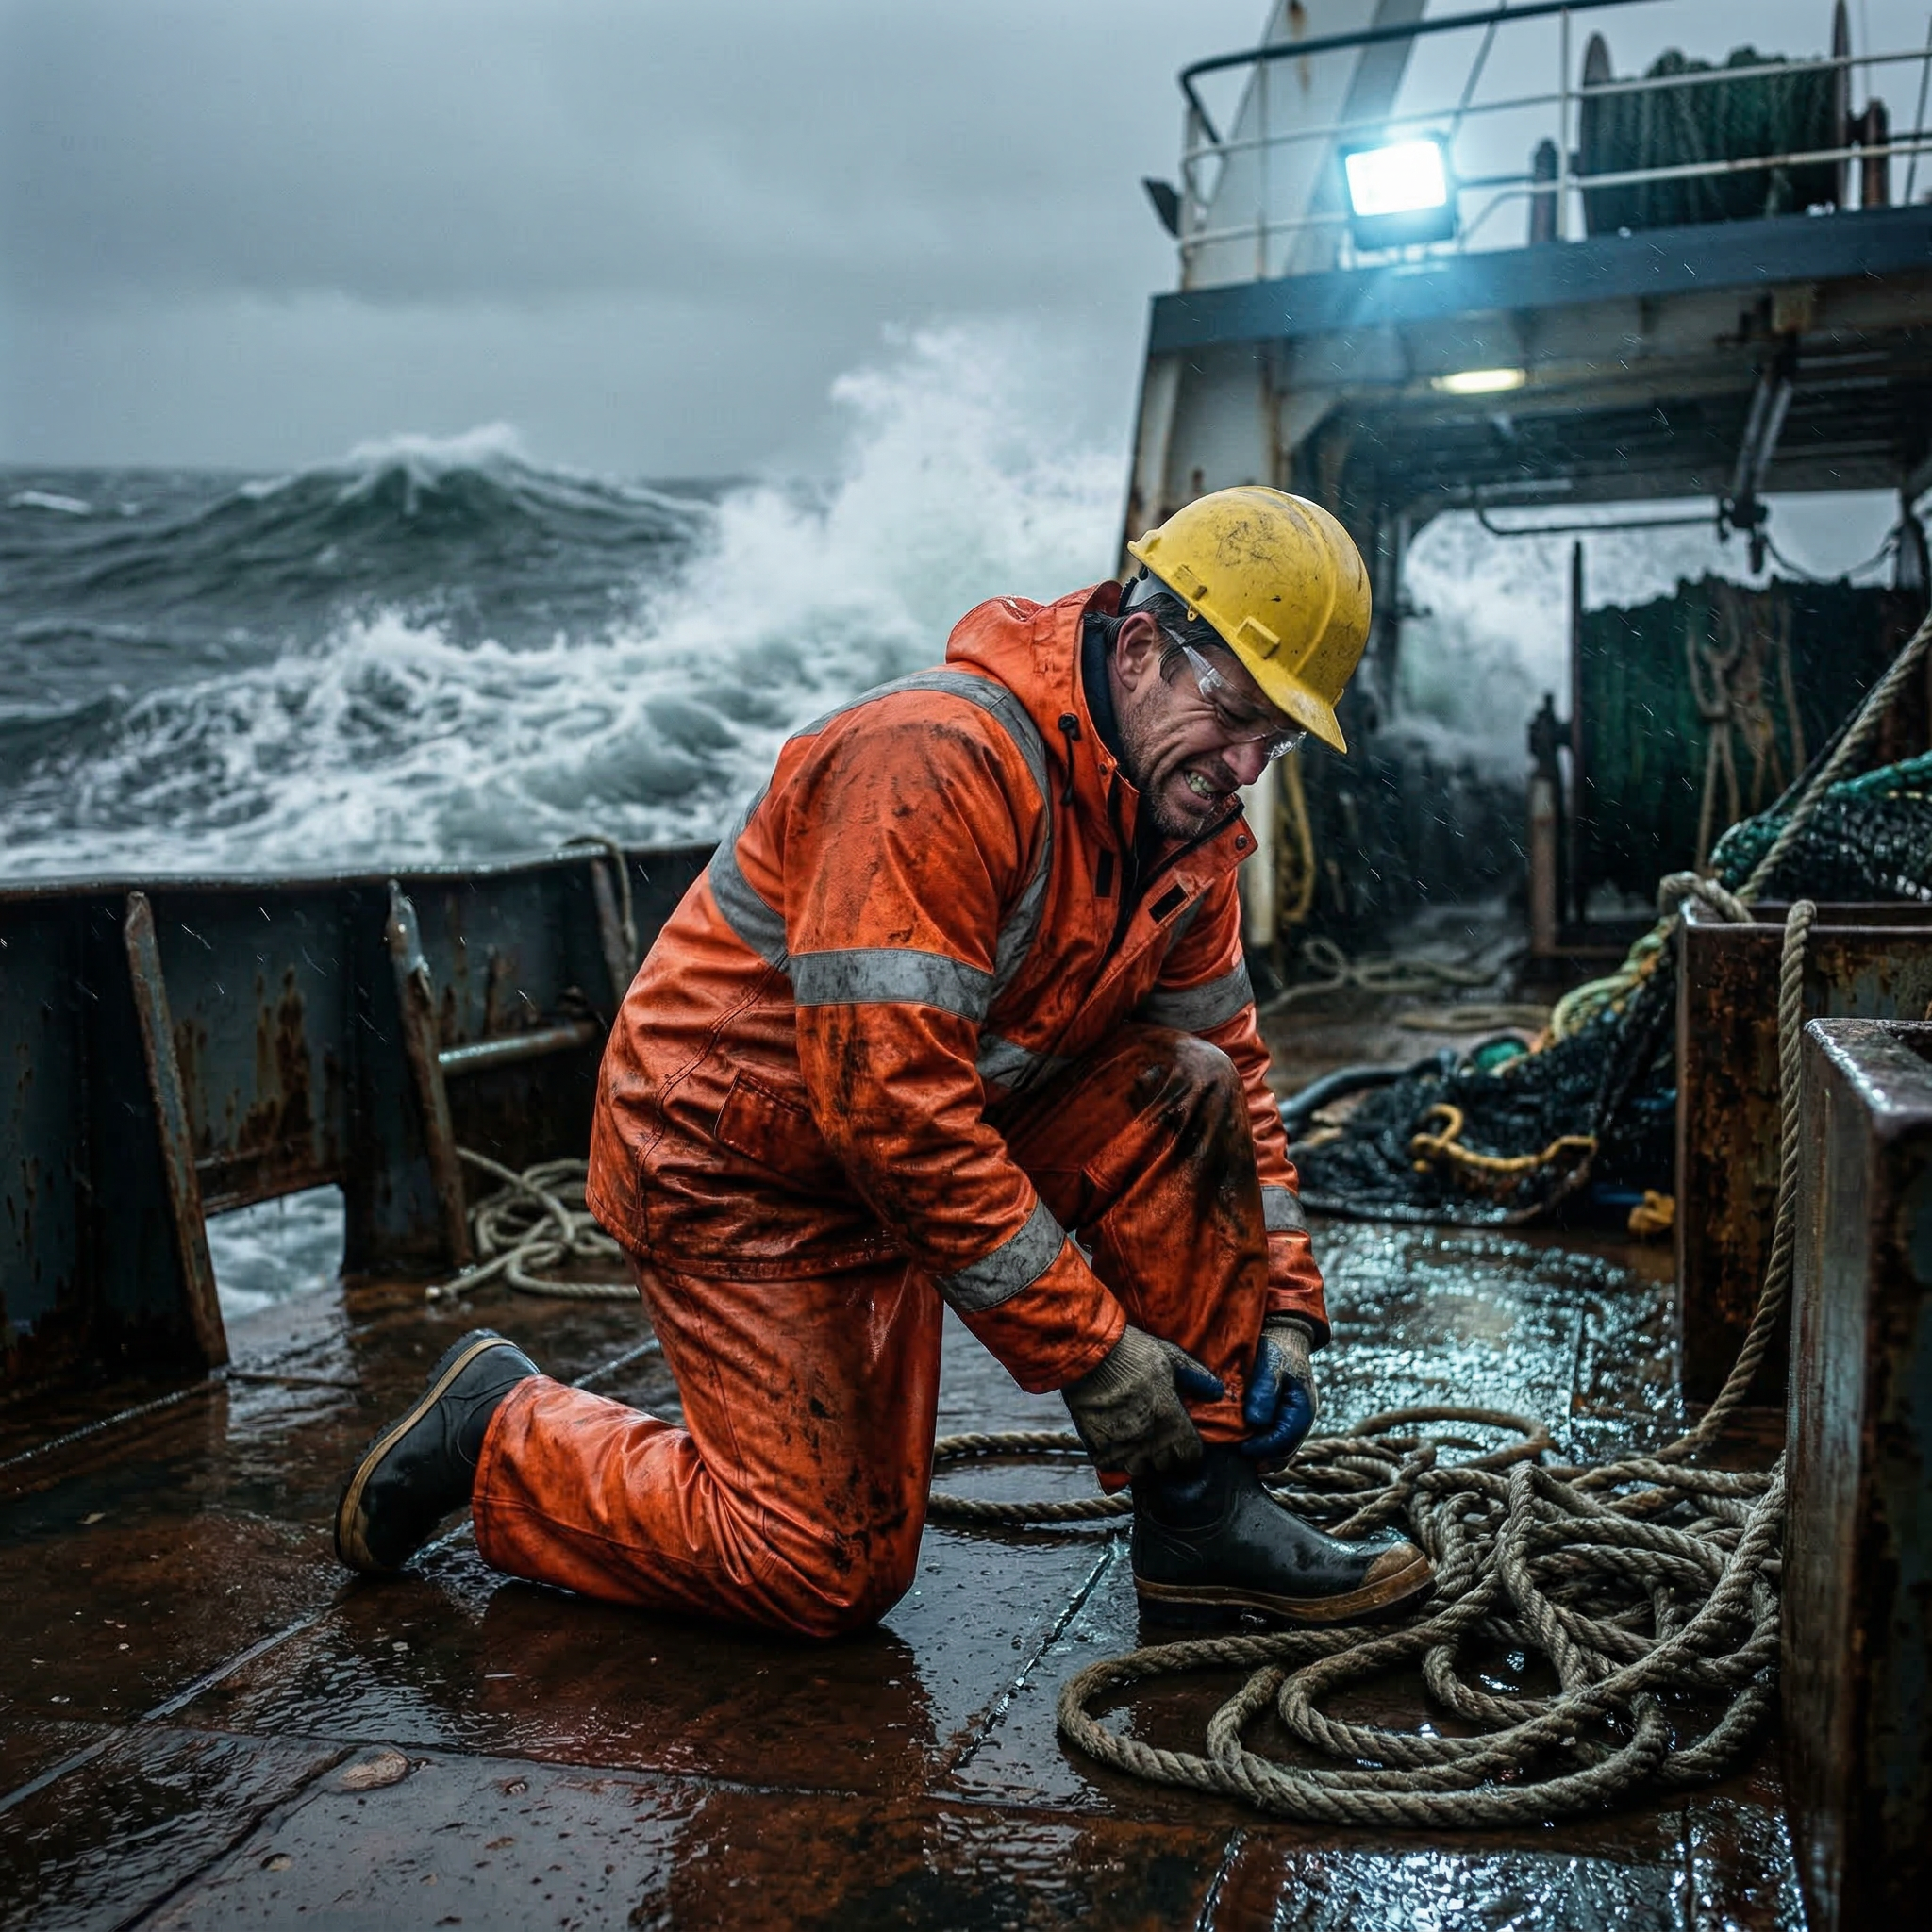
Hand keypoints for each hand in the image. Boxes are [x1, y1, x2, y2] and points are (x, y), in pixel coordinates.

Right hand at [1061, 1324, 1225, 1480]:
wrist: (1089, 1353)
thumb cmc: (1132, 1352)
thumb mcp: (1171, 1357)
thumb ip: (1197, 1377)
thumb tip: (1218, 1392)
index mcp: (1172, 1420)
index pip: (1191, 1456)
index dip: (1187, 1448)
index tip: (1180, 1439)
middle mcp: (1150, 1440)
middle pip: (1165, 1465)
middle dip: (1163, 1453)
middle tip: (1154, 1434)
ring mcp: (1123, 1447)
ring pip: (1138, 1469)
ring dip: (1137, 1458)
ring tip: (1132, 1438)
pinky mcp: (1099, 1449)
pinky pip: (1112, 1467)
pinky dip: (1113, 1457)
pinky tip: (1111, 1439)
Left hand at [1240, 1316, 1317, 1465]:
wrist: (1283, 1338)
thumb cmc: (1278, 1350)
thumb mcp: (1272, 1367)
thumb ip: (1264, 1393)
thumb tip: (1256, 1422)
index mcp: (1303, 1411)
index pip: (1284, 1442)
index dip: (1262, 1449)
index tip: (1240, 1448)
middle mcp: (1300, 1421)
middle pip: (1282, 1453)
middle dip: (1260, 1457)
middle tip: (1236, 1457)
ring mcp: (1291, 1421)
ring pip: (1278, 1450)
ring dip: (1260, 1454)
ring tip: (1237, 1454)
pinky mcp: (1280, 1419)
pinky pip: (1272, 1440)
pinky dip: (1259, 1445)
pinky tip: (1241, 1443)